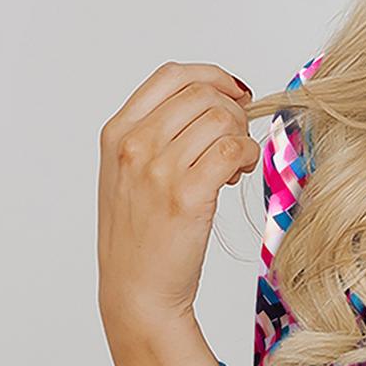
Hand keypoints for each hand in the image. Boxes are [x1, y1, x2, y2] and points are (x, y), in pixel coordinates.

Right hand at [97, 61, 258, 336]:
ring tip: (234, 164)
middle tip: (236, 140)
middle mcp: (133, 145)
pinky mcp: (187, 195)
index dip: (212, 76)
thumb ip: (157, 134)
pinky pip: (233, 149)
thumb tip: (211, 104)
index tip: (234, 92)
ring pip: (222, 119)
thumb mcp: (128, 174)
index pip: (171, 75)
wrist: (136, 290)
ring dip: (241, 136)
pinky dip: (248, 155)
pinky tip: (239, 173)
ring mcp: (158, 169)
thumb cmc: (139, 236)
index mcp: (117, 133)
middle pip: (202, 94)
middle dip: (233, 111)